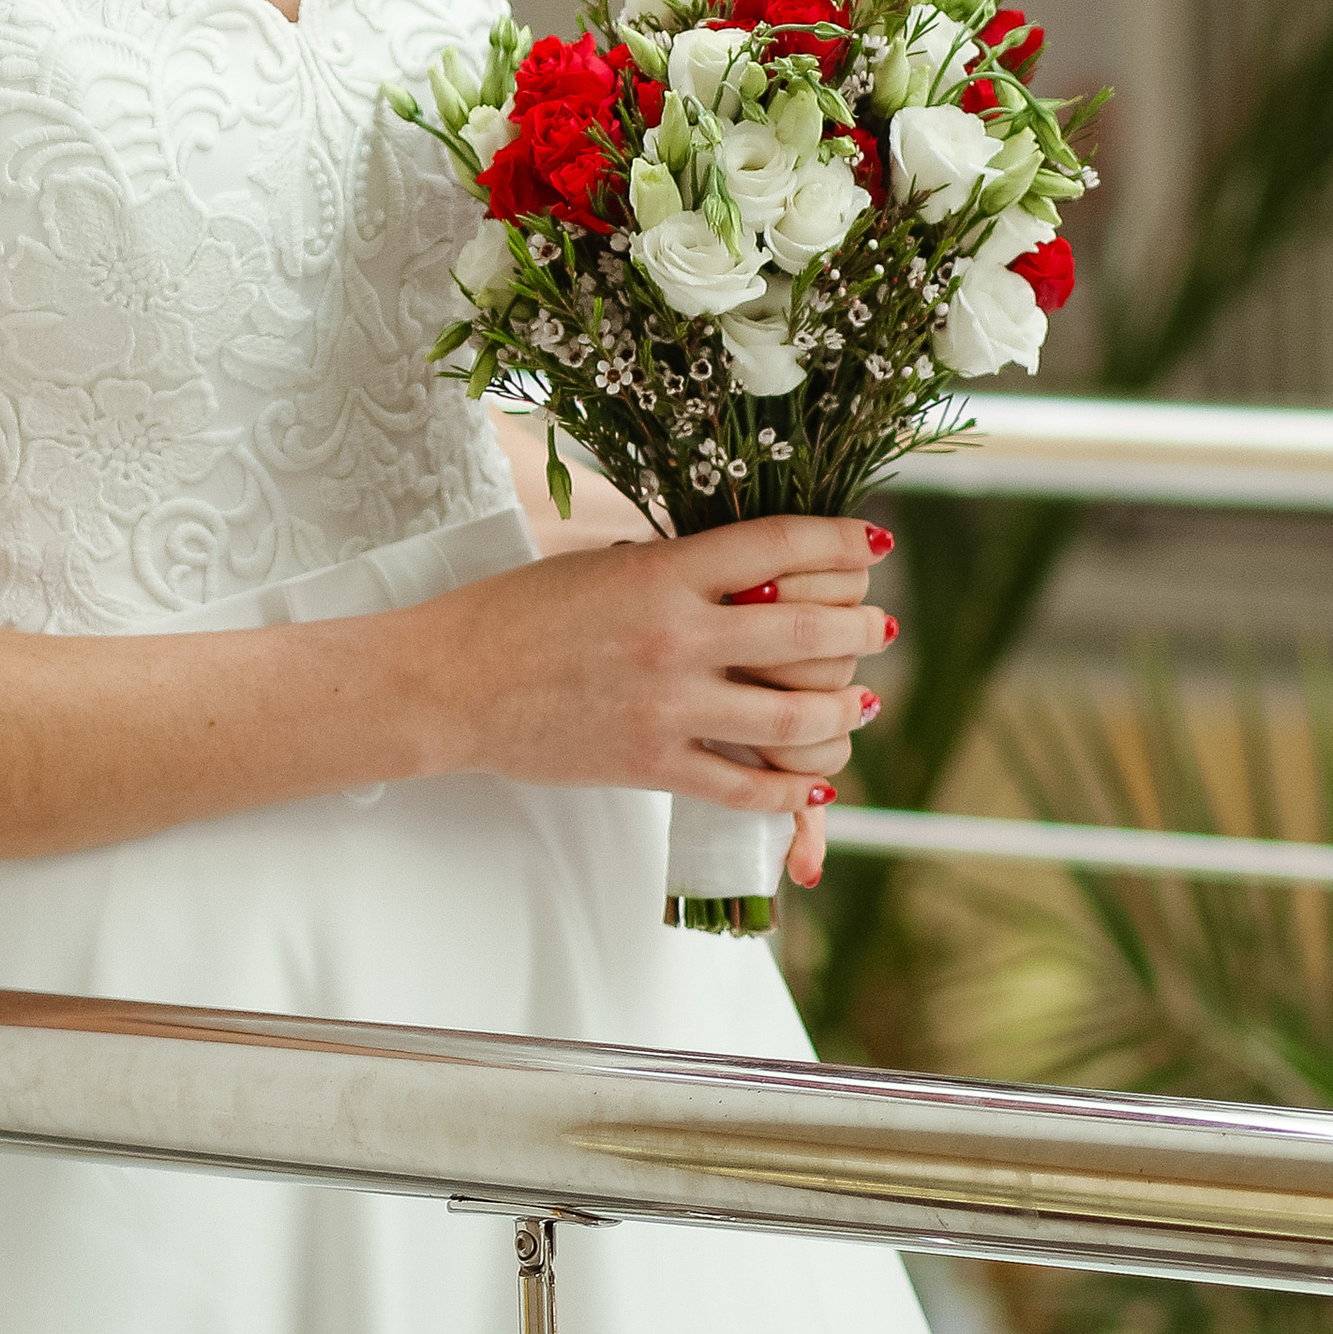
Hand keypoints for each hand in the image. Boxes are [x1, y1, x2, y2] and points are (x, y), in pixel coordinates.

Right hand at [444, 514, 888, 828]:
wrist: (450, 682)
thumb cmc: (514, 613)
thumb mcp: (599, 566)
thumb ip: (672, 568)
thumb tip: (744, 570)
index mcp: (661, 570)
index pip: (779, 544)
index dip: (840, 541)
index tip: (872, 542)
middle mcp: (676, 635)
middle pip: (807, 631)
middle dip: (861, 627)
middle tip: (882, 626)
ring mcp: (667, 705)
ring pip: (793, 717)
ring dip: (843, 711)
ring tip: (859, 703)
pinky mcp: (652, 764)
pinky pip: (745, 786)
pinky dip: (790, 792)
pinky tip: (810, 785)